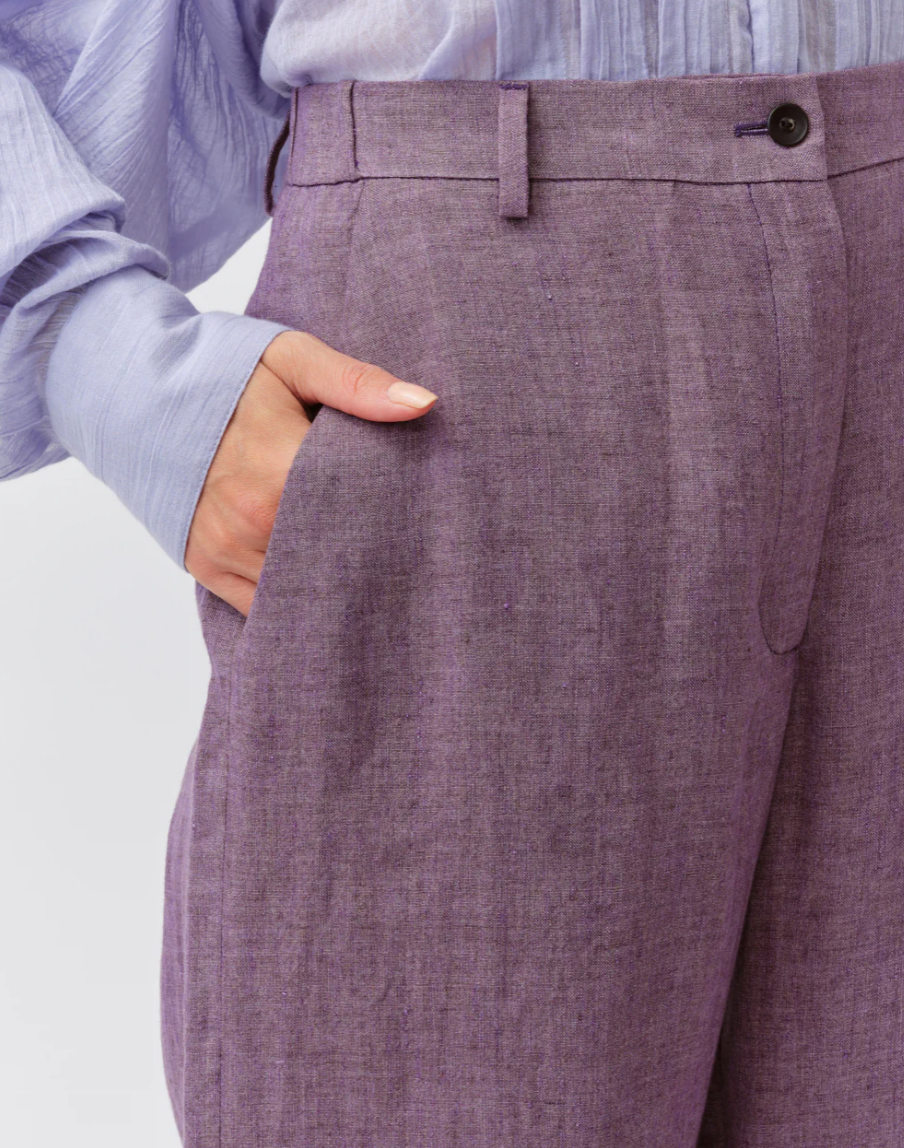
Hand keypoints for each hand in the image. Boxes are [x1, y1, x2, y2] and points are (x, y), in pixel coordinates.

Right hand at [184, 330, 437, 616]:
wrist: (139, 395)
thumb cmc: (223, 373)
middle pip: (337, 560)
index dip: (398, 519)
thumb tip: (424, 404)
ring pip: (302, 591)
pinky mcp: (209, 568)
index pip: (363, 513)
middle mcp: (254, 522)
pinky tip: (326, 589)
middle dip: (374, 559)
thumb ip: (357, 384)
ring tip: (376, 576)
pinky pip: (264, 606)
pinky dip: (295, 599)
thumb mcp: (292, 359)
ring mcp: (227, 550)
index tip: (425, 518)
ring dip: (335, 585)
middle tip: (413, 557)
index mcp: (281, 470)